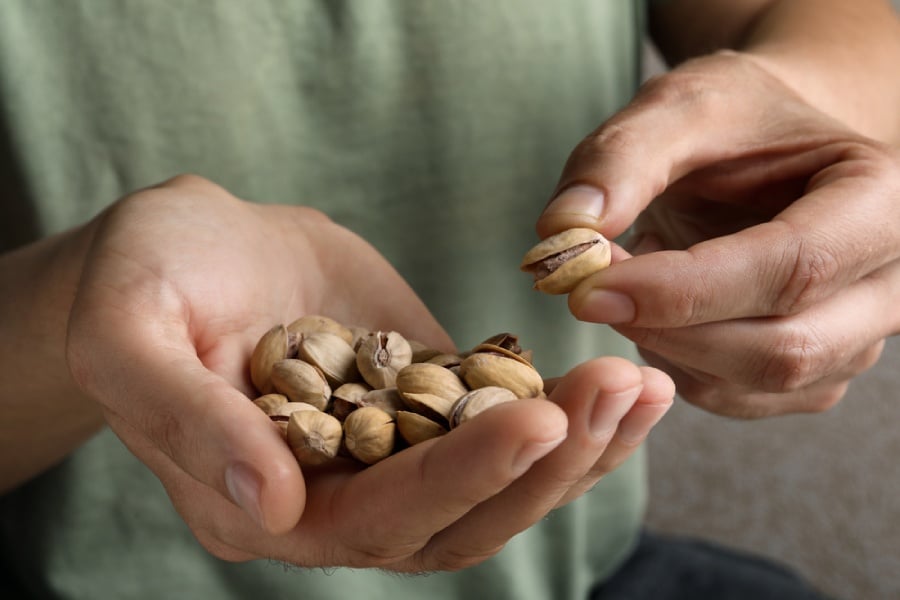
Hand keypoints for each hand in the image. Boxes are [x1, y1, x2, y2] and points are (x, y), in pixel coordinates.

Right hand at [66, 175, 673, 569]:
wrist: (194, 244)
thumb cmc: (146, 275)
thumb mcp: (128, 328)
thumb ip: (182, 416)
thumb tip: (266, 503)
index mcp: (255, 500)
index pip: (371, 516)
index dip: (458, 478)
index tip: (538, 420)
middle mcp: (331, 498)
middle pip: (456, 518)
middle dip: (544, 463)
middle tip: (620, 389)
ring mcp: (385, 455)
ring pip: (495, 484)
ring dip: (575, 445)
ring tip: (640, 386)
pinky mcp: (423, 405)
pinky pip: (501, 426)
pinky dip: (564, 411)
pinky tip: (620, 379)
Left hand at [537, 51, 899, 417]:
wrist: (770, 149)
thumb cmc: (735, 121)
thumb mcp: (679, 106)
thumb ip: (619, 160)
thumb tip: (562, 233)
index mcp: (880, 199)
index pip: (793, 268)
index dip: (682, 290)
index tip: (589, 289)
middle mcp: (887, 282)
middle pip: (783, 348)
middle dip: (668, 329)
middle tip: (590, 289)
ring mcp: (856, 338)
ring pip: (753, 384)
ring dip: (664, 346)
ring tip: (628, 282)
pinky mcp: (814, 372)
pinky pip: (734, 397)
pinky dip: (673, 363)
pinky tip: (653, 311)